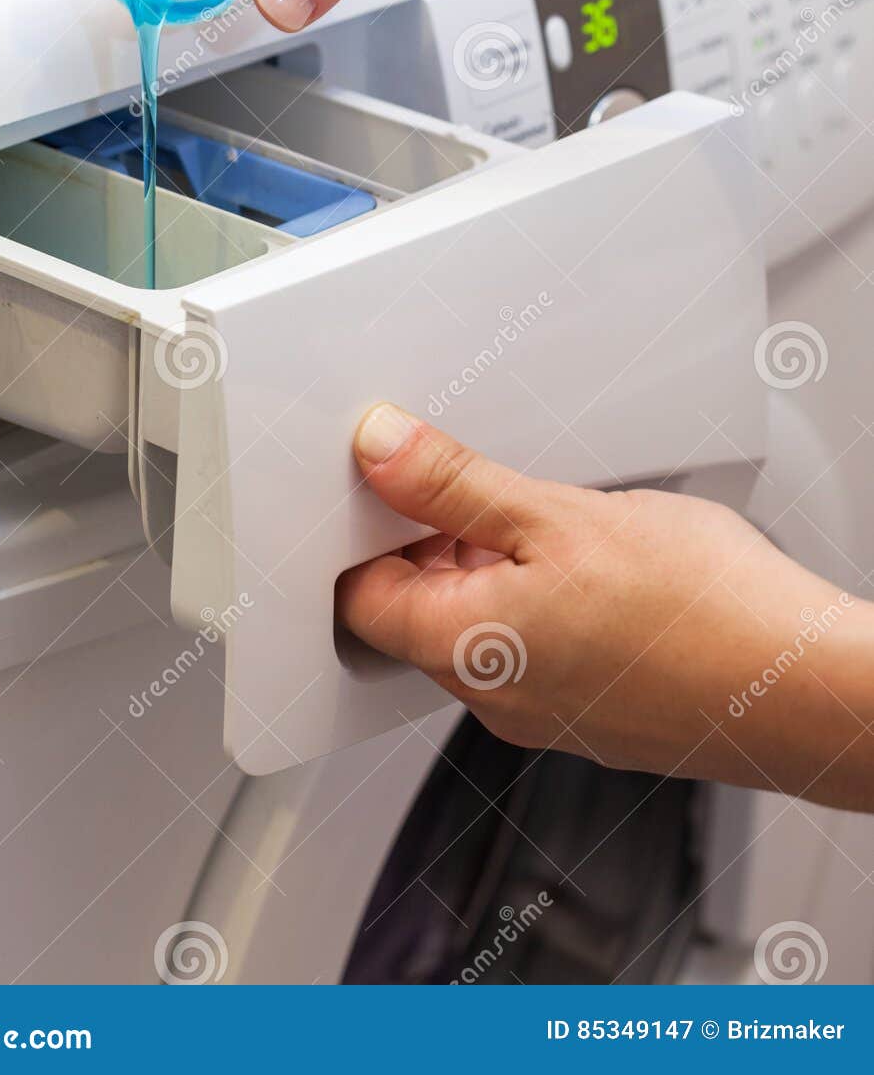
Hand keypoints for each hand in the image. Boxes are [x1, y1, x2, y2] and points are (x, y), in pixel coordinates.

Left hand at [337, 404, 873, 812]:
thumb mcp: (558, 516)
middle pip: (418, 612)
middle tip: (475, 485)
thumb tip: (382, 450)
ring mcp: (544, 716)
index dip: (365, 531)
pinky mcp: (591, 717)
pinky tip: (588, 564)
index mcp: (462, 652)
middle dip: (431, 543)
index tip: (386, 481)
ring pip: (479, 630)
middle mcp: (492, 700)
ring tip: (545, 518)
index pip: (362, 597)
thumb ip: (455, 484)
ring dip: (489, 569)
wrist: (805, 688)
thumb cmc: (702, 616)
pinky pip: (532, 653)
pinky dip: (536, 602)